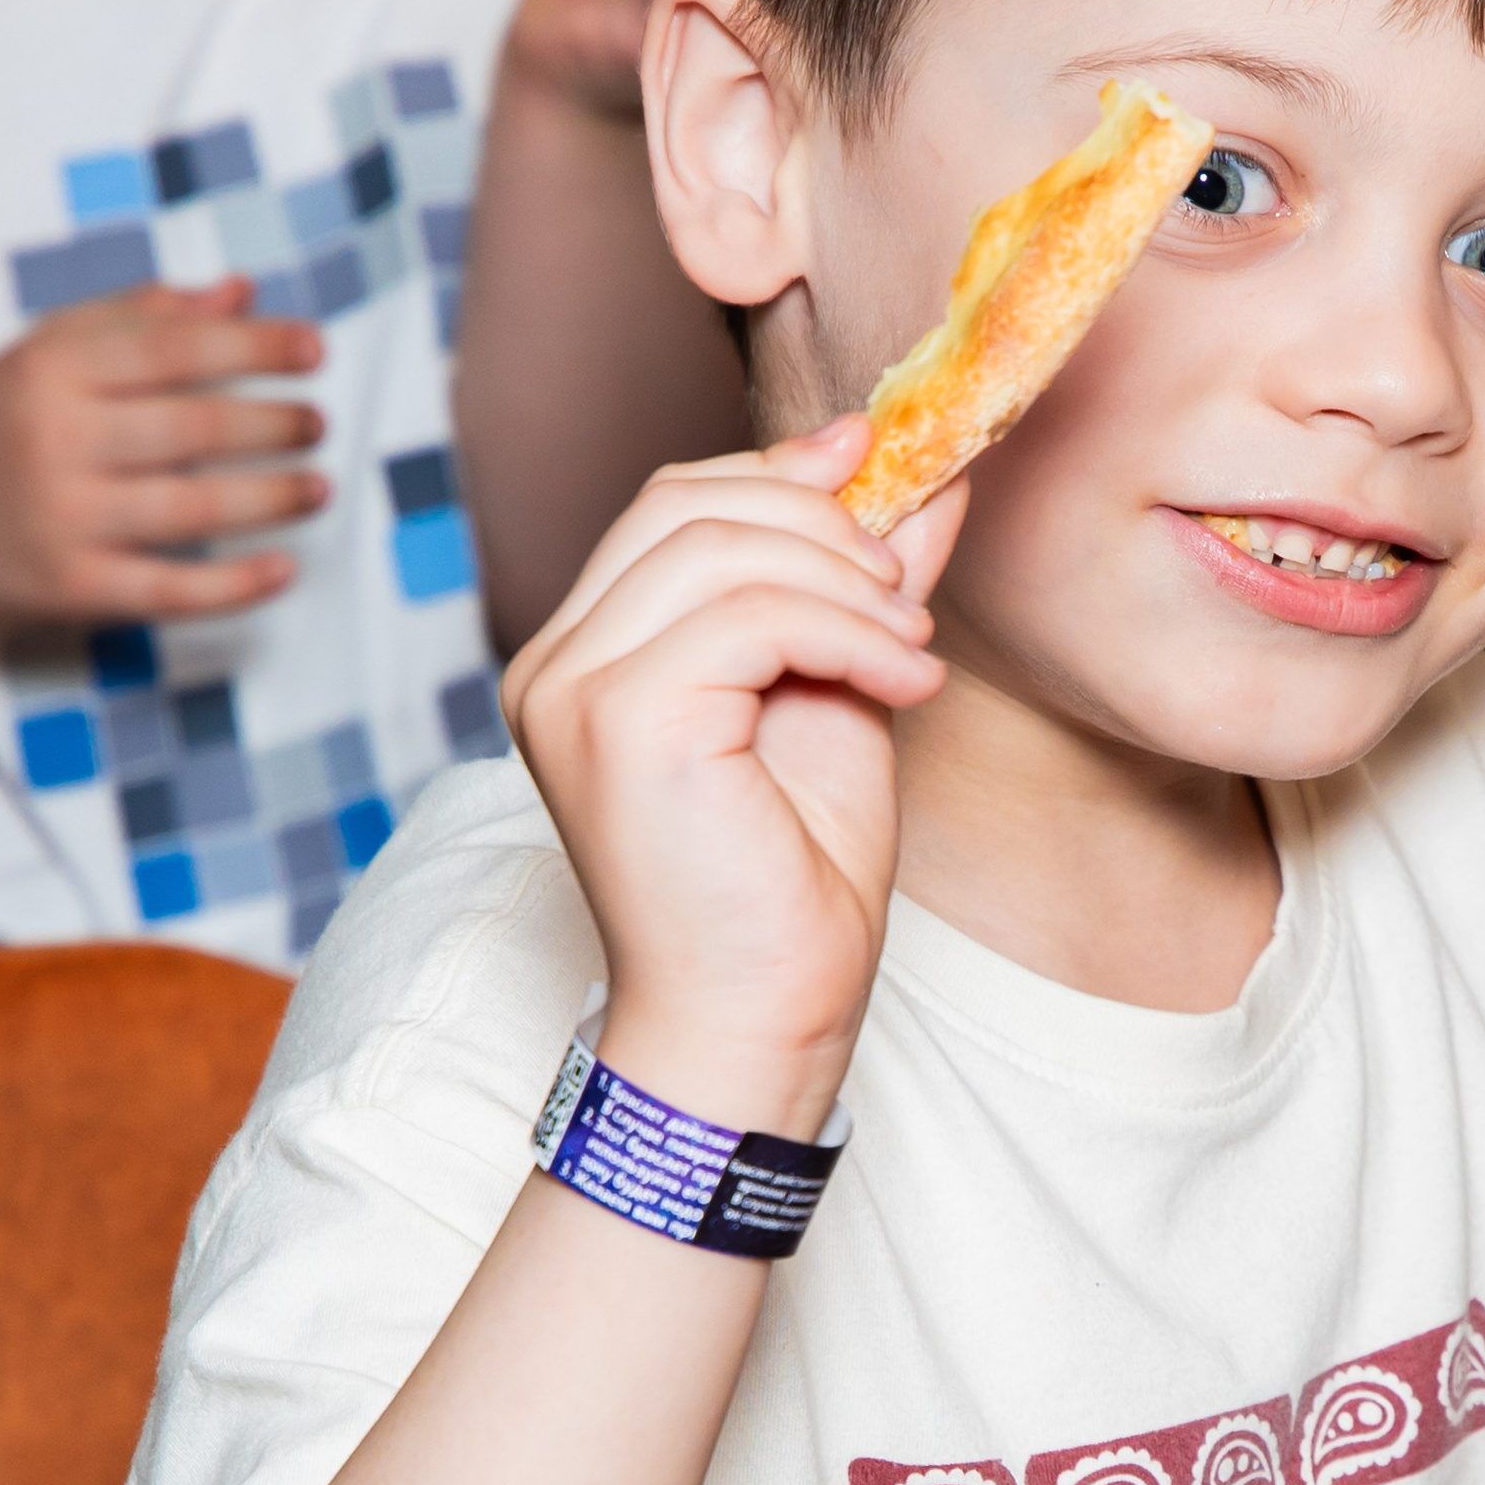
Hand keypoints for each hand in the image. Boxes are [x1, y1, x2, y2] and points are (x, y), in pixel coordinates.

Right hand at [0, 280, 327, 669]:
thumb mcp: (42, 355)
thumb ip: (140, 318)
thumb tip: (241, 292)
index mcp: (52, 371)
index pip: (178, 346)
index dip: (259, 346)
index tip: (315, 351)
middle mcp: (56, 440)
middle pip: (199, 425)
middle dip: (277, 424)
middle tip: (316, 423)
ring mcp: (65, 519)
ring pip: (197, 506)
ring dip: (274, 497)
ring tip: (318, 486)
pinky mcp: (73, 589)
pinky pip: (173, 590)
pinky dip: (238, 585)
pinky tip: (284, 568)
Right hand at [501, 417, 965, 1135]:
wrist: (759, 1025)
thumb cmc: (787, 894)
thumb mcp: (837, 701)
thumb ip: (859, 594)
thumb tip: (927, 482)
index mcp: (588, 659)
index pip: (668, 507)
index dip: (775, 473)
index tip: (873, 459)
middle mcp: (556, 665)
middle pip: (685, 505)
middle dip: (819, 519)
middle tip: (906, 585)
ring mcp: (575, 689)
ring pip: (722, 548)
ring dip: (847, 582)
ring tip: (912, 651)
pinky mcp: (624, 720)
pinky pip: (753, 614)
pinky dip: (851, 632)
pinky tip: (907, 683)